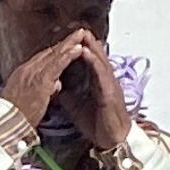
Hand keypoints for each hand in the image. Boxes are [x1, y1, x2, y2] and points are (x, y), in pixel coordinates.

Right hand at [0, 32, 87, 135]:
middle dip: (64, 43)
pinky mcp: (41, 80)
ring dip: (69, 44)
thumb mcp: (25, 100)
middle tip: (77, 33)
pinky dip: (69, 54)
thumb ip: (40, 90)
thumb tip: (53, 85)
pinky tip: (79, 48)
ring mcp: (33, 73)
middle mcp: (27, 70)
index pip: (42, 59)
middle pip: (48, 52)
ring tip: (81, 34)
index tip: (65, 45)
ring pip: (54, 54)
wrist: (6, 125)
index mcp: (22, 75)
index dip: (55, 51)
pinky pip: (58, 64)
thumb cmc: (15, 118)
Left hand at [54, 34, 133, 156]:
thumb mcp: (78, 108)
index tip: (72, 39)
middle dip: (87, 42)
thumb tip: (57, 89)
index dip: (81, 50)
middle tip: (79, 28)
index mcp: (97, 83)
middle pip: (96, 57)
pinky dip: (95, 62)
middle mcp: (105, 81)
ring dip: (92, 47)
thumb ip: (69, 96)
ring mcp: (109, 85)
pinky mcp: (110, 92)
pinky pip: (102, 74)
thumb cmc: (99, 124)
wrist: (113, 140)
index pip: (88, 62)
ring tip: (83, 34)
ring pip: (100, 61)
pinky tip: (87, 53)